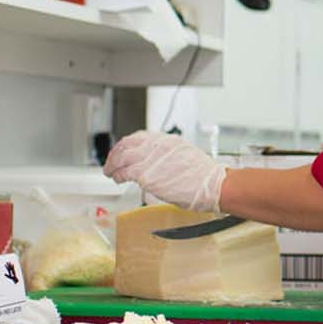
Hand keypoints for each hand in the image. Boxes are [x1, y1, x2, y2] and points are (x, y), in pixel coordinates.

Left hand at [103, 131, 225, 211]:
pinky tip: (117, 179)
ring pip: (122, 157)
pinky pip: (124, 173)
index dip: (125, 145)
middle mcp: (157, 146)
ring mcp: (150, 160)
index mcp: (167, 140)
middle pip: (126, 145)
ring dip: (112, 165)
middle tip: (110, 163)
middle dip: (115, 154)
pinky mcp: (146, 175)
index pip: (138, 137)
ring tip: (110, 172)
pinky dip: (118, 176)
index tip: (121, 151)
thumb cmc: (204, 176)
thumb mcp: (185, 155)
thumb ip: (167, 155)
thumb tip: (155, 162)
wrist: (212, 185)